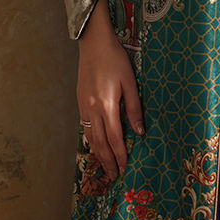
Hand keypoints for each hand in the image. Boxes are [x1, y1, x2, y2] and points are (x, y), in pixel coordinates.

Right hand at [76, 0, 143, 180]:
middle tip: (115, 176)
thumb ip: (134, 108)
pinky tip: (97, 145)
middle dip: (108, 161)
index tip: (125, 169)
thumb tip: (139, 131)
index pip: (115, 138)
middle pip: (100, 143)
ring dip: (98, 154)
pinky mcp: (80, 101)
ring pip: (90, 137)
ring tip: (106, 167)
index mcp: (106, 105)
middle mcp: (92, 109)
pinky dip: (92, 140)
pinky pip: (85, 127)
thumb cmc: (114, 59)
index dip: (120, 156)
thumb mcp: (130, 82)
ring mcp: (83, 106)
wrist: (93, 43)